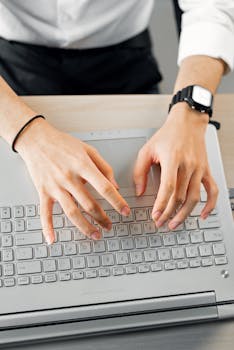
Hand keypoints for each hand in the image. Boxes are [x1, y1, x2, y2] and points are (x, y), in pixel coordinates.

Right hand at [16, 119, 129, 243]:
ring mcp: (55, 186)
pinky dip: (47, 227)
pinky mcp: (43, 191)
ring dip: (85, 227)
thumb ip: (104, 167)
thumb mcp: (88, 149)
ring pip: (72, 212)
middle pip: (89, 204)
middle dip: (102, 218)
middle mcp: (69, 177)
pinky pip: (45, 213)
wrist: (36, 139)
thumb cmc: (62, 143)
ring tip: (95, 235)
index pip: (104, 188)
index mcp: (83, 166)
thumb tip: (115, 185)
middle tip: (109, 225)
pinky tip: (52, 239)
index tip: (125, 211)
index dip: (117, 201)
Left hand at [133, 103, 217, 229]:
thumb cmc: (167, 135)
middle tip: (160, 223)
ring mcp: (199, 169)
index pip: (168, 188)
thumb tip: (139, 191)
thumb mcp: (147, 149)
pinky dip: (210, 205)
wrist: (187, 122)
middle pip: (180, 196)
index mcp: (172, 159)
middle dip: (169, 213)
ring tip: (174, 224)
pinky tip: (202, 215)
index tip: (155, 216)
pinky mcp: (206, 170)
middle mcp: (188, 165)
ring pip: (194, 198)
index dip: (161, 204)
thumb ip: (140, 171)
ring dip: (184, 214)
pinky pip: (212, 190)